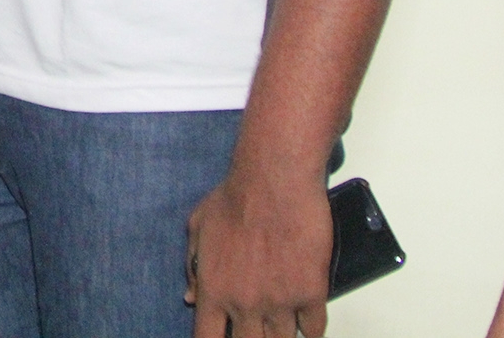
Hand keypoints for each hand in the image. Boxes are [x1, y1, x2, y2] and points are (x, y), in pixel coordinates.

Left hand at [186, 164, 331, 337]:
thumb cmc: (234, 198)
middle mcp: (244, 303)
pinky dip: (310, 329)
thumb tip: (190, 297)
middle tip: (254, 327)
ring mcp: (279, 302)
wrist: (274, 182)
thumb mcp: (198, 227)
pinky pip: (313, 329)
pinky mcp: (311, 293)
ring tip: (278, 323)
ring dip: (280, 334)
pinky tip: (305, 324)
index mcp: (213, 289)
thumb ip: (192, 267)